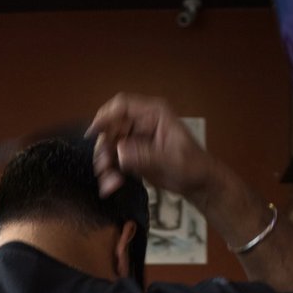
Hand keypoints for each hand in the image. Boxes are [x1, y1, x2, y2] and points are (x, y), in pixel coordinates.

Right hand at [87, 93, 214, 200]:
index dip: (105, 116)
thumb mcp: (172, 161)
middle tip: (103, 167)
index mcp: (154, 114)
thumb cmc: (194, 166)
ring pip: (109, 146)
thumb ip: (145, 156)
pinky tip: (111, 186)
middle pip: (111, 127)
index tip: (93, 134)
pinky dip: (110, 173)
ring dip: (105, 164)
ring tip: (109, 183)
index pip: (122, 106)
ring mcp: (135, 139)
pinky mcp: (132, 155)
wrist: (199, 184)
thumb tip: (120, 153)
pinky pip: (113, 161)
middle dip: (104, 148)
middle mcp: (141, 123)